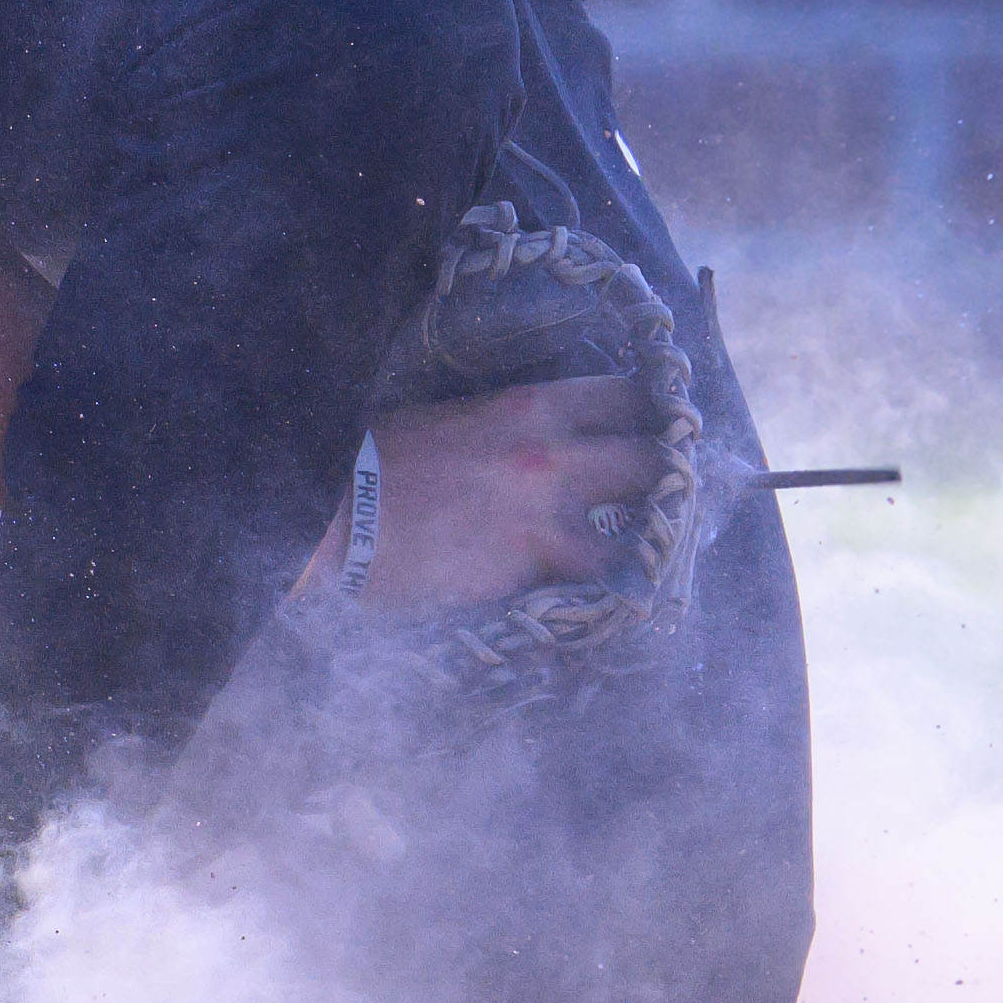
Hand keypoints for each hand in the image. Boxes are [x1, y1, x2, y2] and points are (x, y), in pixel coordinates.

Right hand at [306, 375, 663, 612]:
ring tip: (651, 560)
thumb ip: (511, 430)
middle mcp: (553, 457)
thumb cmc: (376, 464)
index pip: (626, 399)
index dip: (653, 418)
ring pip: (641, 536)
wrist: (331, 521)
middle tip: (672, 498)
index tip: (663, 432)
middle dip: (669, 481)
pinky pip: (594, 588)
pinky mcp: (531, 577)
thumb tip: (548, 447)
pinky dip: (608, 595)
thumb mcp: (453, 420)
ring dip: (648, 547)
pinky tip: (615, 604)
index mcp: (529, 406)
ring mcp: (547, 521)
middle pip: (652, 461)